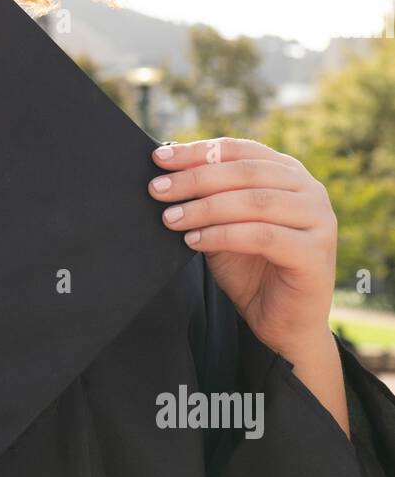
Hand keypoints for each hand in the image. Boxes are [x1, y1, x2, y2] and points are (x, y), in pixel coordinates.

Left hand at [146, 136, 337, 361]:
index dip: (198, 151)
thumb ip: (208, 201)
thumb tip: (166, 176)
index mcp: (288, 174)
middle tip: (158, 189)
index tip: (160, 157)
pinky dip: (223, 235)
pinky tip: (194, 241)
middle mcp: (309, 190)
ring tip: (171, 218)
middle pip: (245, 172)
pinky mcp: (315, 252)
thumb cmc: (253, 273)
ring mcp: (319, 220)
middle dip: (195, 179)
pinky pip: (262, 236)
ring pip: (254, 202)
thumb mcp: (224, 228)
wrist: (283, 325)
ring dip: (205, 208)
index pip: (240, 150)